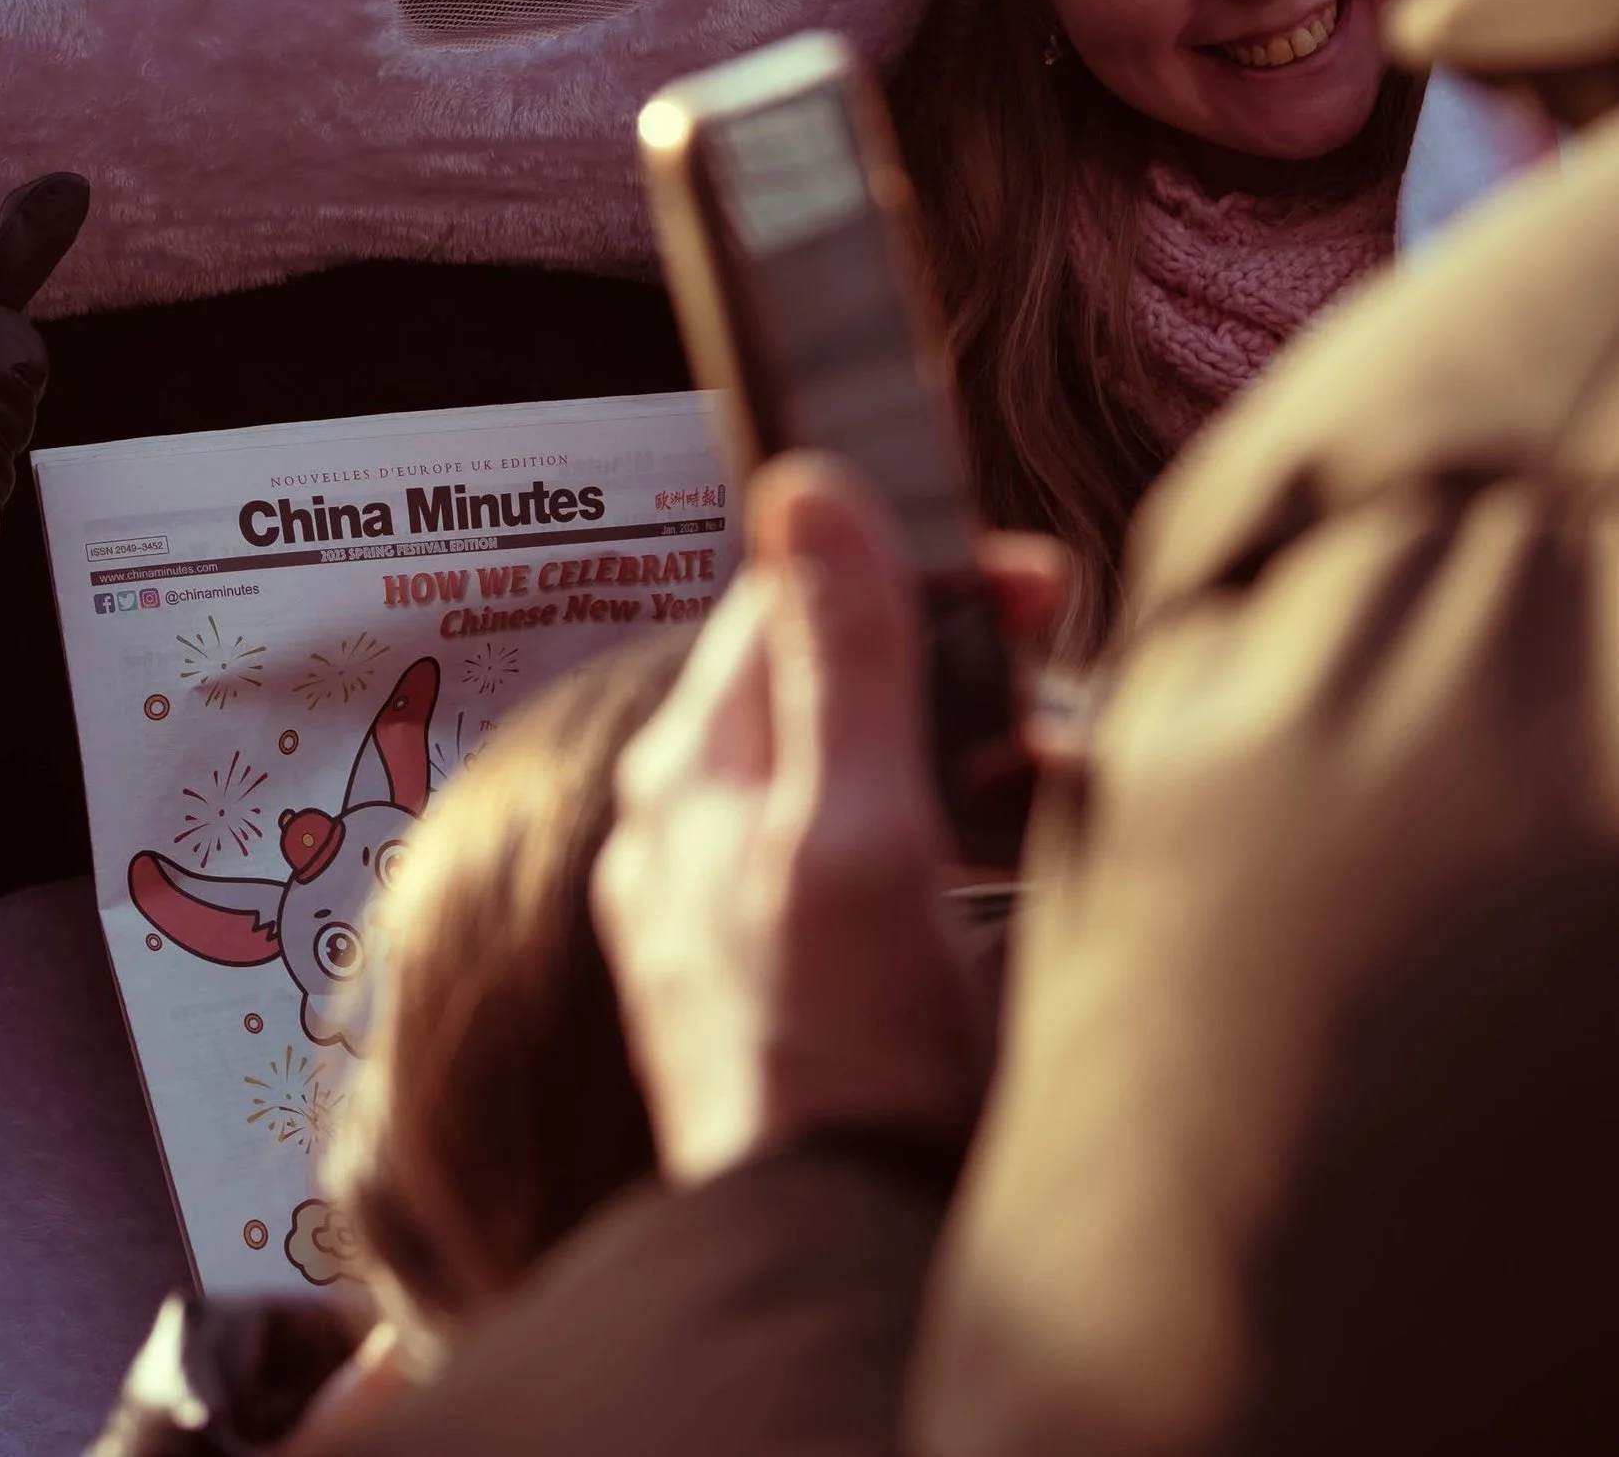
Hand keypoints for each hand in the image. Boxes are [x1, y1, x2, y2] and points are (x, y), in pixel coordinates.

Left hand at [590, 457, 1054, 1187]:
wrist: (830, 1260)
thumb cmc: (846, 1064)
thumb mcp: (859, 836)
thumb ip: (841, 660)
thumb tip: (805, 485)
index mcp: (693, 771)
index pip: (796, 601)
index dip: (920, 574)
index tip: (1035, 592)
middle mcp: (683, 824)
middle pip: (823, 680)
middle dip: (952, 661)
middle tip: (1061, 677)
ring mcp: (715, 906)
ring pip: (843, 769)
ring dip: (953, 752)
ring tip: (1051, 782)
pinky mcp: (765, 978)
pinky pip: (843, 859)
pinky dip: (929, 840)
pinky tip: (997, 875)